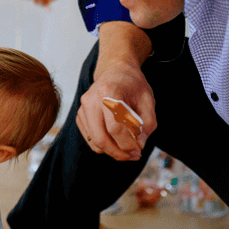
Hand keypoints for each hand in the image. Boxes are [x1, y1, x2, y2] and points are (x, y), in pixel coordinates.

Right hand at [77, 23, 155, 160]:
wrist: (115, 71)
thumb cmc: (133, 85)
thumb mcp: (147, 100)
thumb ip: (147, 123)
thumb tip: (139, 144)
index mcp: (109, 92)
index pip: (115, 126)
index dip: (127, 143)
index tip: (138, 150)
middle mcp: (91, 100)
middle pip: (100, 137)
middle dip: (118, 152)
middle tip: (133, 157)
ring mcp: (83, 108)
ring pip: (94, 140)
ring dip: (111, 151)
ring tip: (127, 151)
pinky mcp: (80, 115)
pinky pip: (90, 138)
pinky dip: (103, 145)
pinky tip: (116, 142)